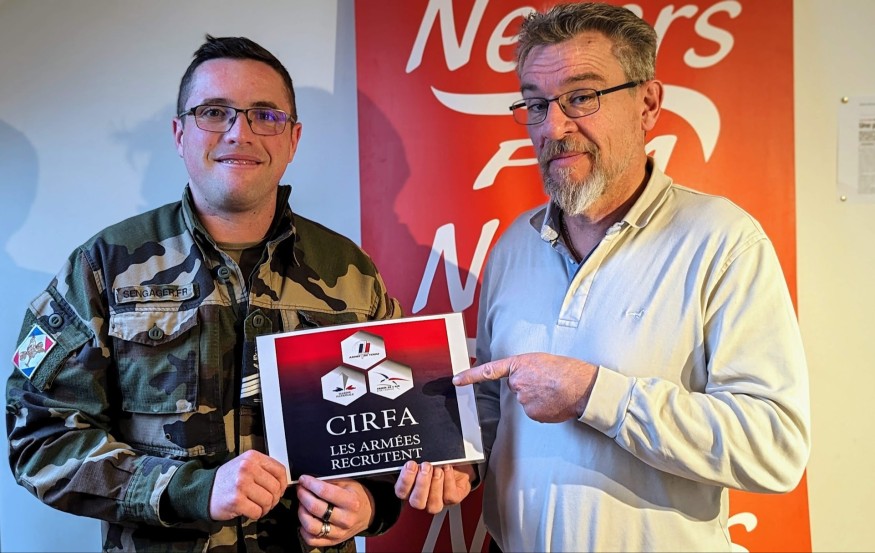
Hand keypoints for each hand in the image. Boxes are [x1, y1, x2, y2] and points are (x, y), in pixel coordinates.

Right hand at [209, 450, 286, 520]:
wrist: (204, 490)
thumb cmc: (228, 479)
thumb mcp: (245, 465)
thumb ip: (263, 469)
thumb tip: (283, 482)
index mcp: (252, 457)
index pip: (280, 470)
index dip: (283, 483)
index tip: (279, 490)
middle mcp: (247, 468)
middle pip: (276, 487)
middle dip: (274, 498)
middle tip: (266, 501)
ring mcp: (241, 484)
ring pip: (268, 501)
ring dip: (265, 508)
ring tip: (257, 506)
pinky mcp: (236, 501)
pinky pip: (257, 511)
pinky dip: (256, 514)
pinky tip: (250, 511)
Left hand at [296, 476, 374, 546]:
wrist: (367, 514)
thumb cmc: (355, 495)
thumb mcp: (348, 483)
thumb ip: (330, 481)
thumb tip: (310, 479)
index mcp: (351, 501)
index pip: (325, 491)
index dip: (310, 484)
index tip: (303, 479)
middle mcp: (346, 519)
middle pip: (316, 508)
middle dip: (303, 495)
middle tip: (300, 489)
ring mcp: (339, 532)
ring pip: (311, 526)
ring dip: (302, 513)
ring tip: (302, 504)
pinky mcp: (333, 541)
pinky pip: (312, 539)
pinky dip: (304, 529)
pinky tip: (306, 519)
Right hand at [394, 461, 473, 513]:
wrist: (458, 456)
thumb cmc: (440, 455)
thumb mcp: (427, 453)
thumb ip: (418, 456)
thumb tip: (413, 453)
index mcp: (411, 486)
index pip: (401, 491)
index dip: (405, 480)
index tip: (411, 464)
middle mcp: (424, 496)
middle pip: (416, 502)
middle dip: (421, 484)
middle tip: (426, 467)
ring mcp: (439, 500)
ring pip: (433, 505)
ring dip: (435, 485)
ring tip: (438, 469)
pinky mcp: (454, 498)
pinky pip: (450, 497)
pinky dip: (449, 481)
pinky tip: (448, 469)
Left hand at [453, 352, 597, 421]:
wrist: (583, 387)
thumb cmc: (567, 370)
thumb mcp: (541, 360)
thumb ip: (526, 369)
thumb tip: (523, 382)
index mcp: (518, 365)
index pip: (488, 370)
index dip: (470, 376)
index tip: (456, 380)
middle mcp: (517, 383)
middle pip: (516, 387)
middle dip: (528, 385)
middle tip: (547, 382)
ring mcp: (523, 400)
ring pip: (526, 400)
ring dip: (537, 397)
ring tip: (554, 391)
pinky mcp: (532, 413)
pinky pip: (534, 411)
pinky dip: (543, 408)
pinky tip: (555, 401)